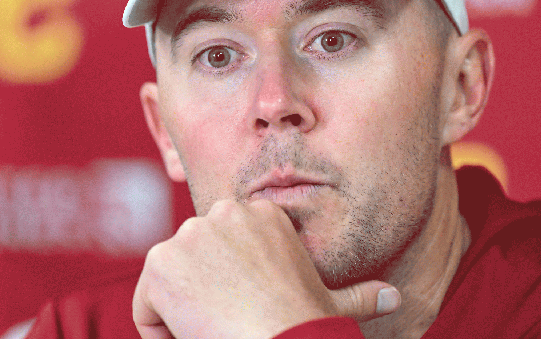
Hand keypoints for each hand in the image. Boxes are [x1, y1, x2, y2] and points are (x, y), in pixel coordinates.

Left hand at [132, 199, 400, 338]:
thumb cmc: (310, 327)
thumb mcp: (336, 304)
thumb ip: (360, 295)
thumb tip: (394, 297)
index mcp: (261, 215)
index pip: (223, 248)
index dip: (230, 285)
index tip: (247, 311)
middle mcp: (221, 213)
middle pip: (193, 261)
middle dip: (203, 294)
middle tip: (230, 324)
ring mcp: (188, 235)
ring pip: (168, 283)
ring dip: (183, 313)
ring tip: (218, 331)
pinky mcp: (160, 264)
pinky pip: (146, 307)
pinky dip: (160, 331)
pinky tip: (195, 338)